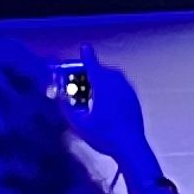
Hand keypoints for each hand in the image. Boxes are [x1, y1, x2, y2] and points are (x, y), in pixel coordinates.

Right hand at [63, 54, 157, 175]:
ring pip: (112, 78)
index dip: (86, 56)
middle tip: (80, 84)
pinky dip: (111, 88)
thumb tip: (59, 98)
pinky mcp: (134, 98)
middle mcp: (117, 83)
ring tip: (92, 95)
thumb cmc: (104, 136)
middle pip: (101, 72)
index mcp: (103, 85)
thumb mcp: (79, 124)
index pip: (92, 65)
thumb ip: (66, 108)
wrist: (131, 146)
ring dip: (101, 81)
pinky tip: (105, 104)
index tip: (84, 47)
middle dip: (90, 74)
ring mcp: (128, 90)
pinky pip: (120, 86)